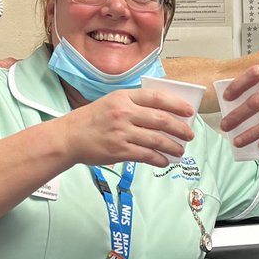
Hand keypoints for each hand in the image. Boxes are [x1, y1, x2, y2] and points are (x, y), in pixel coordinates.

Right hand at [59, 88, 194, 167]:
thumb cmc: (91, 120)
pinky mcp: (119, 150)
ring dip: (172, 146)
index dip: (176, 104)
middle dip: (180, 128)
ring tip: (180, 150)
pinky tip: (164, 161)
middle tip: (189, 134)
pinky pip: (146, 155)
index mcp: (124, 97)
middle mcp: (124, 113)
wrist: (68, 137)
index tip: (189, 111)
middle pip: (161, 119)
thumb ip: (134, 104)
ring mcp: (121, 132)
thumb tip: (163, 114)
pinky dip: (158, 159)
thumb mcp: (111, 102)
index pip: (156, 97)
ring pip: (156, 139)